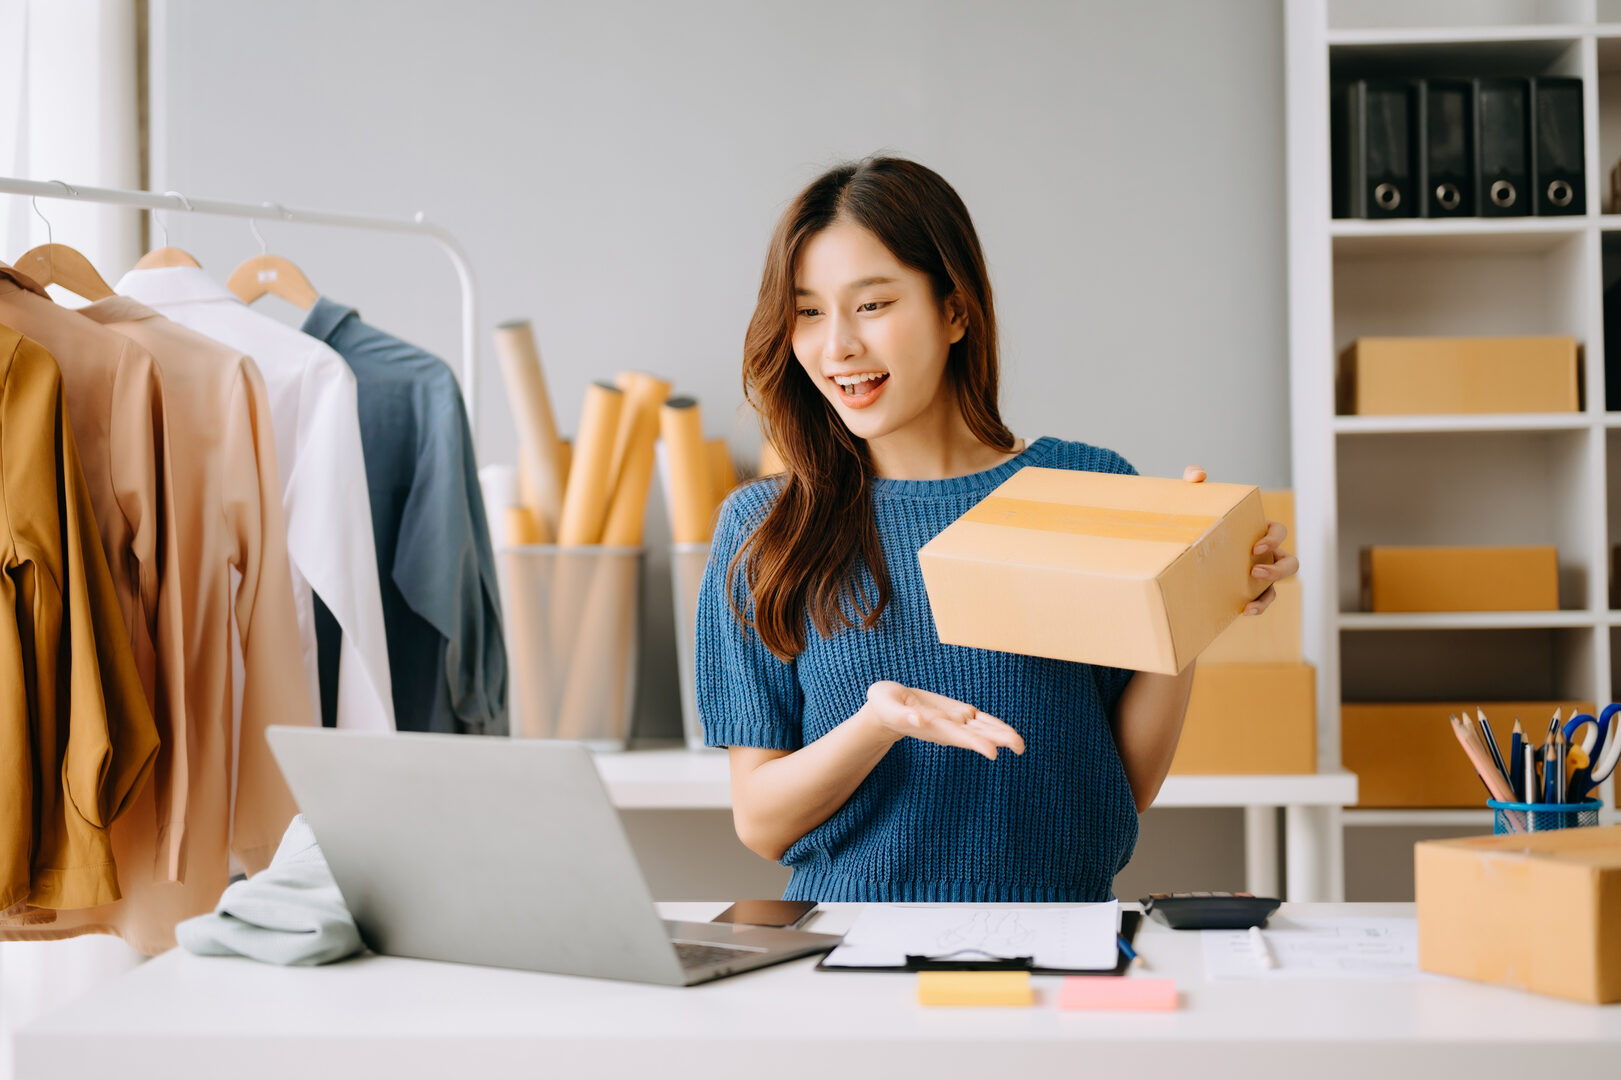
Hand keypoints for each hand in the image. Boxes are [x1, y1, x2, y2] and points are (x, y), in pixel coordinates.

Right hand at [863, 681, 1024, 760]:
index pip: (958, 735)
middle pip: (976, 734)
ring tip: (1020, 744)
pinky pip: (978, 719)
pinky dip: (992, 724)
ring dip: (1000, 734)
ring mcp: (953, 721)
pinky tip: (1006, 731)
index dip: (976, 742)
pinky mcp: (955, 713)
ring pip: (981, 728)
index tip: (993, 752)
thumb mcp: (885, 703)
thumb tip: (918, 720)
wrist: (886, 710)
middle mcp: (947, 726)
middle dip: (998, 739)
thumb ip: (900, 713)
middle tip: (1020, 747)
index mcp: (932, 725)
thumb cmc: (884, 705)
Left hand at [1181, 464, 1300, 616]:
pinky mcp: (1248, 588)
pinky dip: (1258, 606)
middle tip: (1255, 571)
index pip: (1278, 532)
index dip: (1273, 539)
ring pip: (1279, 586)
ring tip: (1251, 603)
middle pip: (1290, 563)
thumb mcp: (1196, 496)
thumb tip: (1198, 475)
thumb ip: (1194, 479)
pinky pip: (1262, 600)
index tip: (1256, 547)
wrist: (1186, 538)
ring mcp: (1260, 573)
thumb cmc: (1199, 514)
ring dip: (1269, 594)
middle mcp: (1266, 553)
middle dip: (1278, 569)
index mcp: (1259, 530)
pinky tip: (1244, 611)